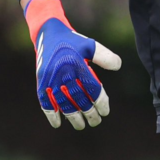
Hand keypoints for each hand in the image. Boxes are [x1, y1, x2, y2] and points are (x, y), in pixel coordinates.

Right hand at [24, 0, 120, 129]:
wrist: (48, 34)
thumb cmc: (74, 42)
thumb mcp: (91, 45)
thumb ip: (105, 56)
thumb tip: (118, 66)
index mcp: (77, 63)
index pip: (92, 88)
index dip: (101, 102)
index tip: (105, 112)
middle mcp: (63, 71)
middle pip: (78, 98)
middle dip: (89, 113)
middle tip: (96, 122)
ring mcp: (50, 77)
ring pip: (63, 102)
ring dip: (72, 117)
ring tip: (81, 126)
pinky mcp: (41, 81)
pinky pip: (45, 101)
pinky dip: (51, 113)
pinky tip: (58, 124)